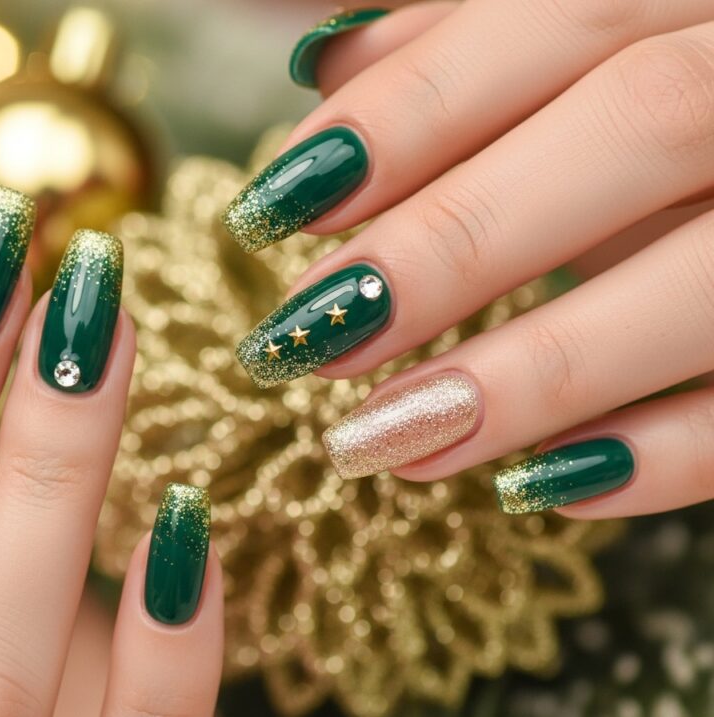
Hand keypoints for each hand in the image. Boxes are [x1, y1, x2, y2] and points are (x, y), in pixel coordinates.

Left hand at [224, 1, 713, 516]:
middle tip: (307, 336)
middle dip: (453, 240)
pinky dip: (667, 457)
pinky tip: (537, 489)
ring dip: (535, 373)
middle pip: (639, 125)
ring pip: (712, 275)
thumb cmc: (671, 98)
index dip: (410, 113)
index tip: (278, 208)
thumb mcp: (589, 45)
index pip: (561, 17)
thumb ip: (468, 44)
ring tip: (382, 439)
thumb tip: (325, 69)